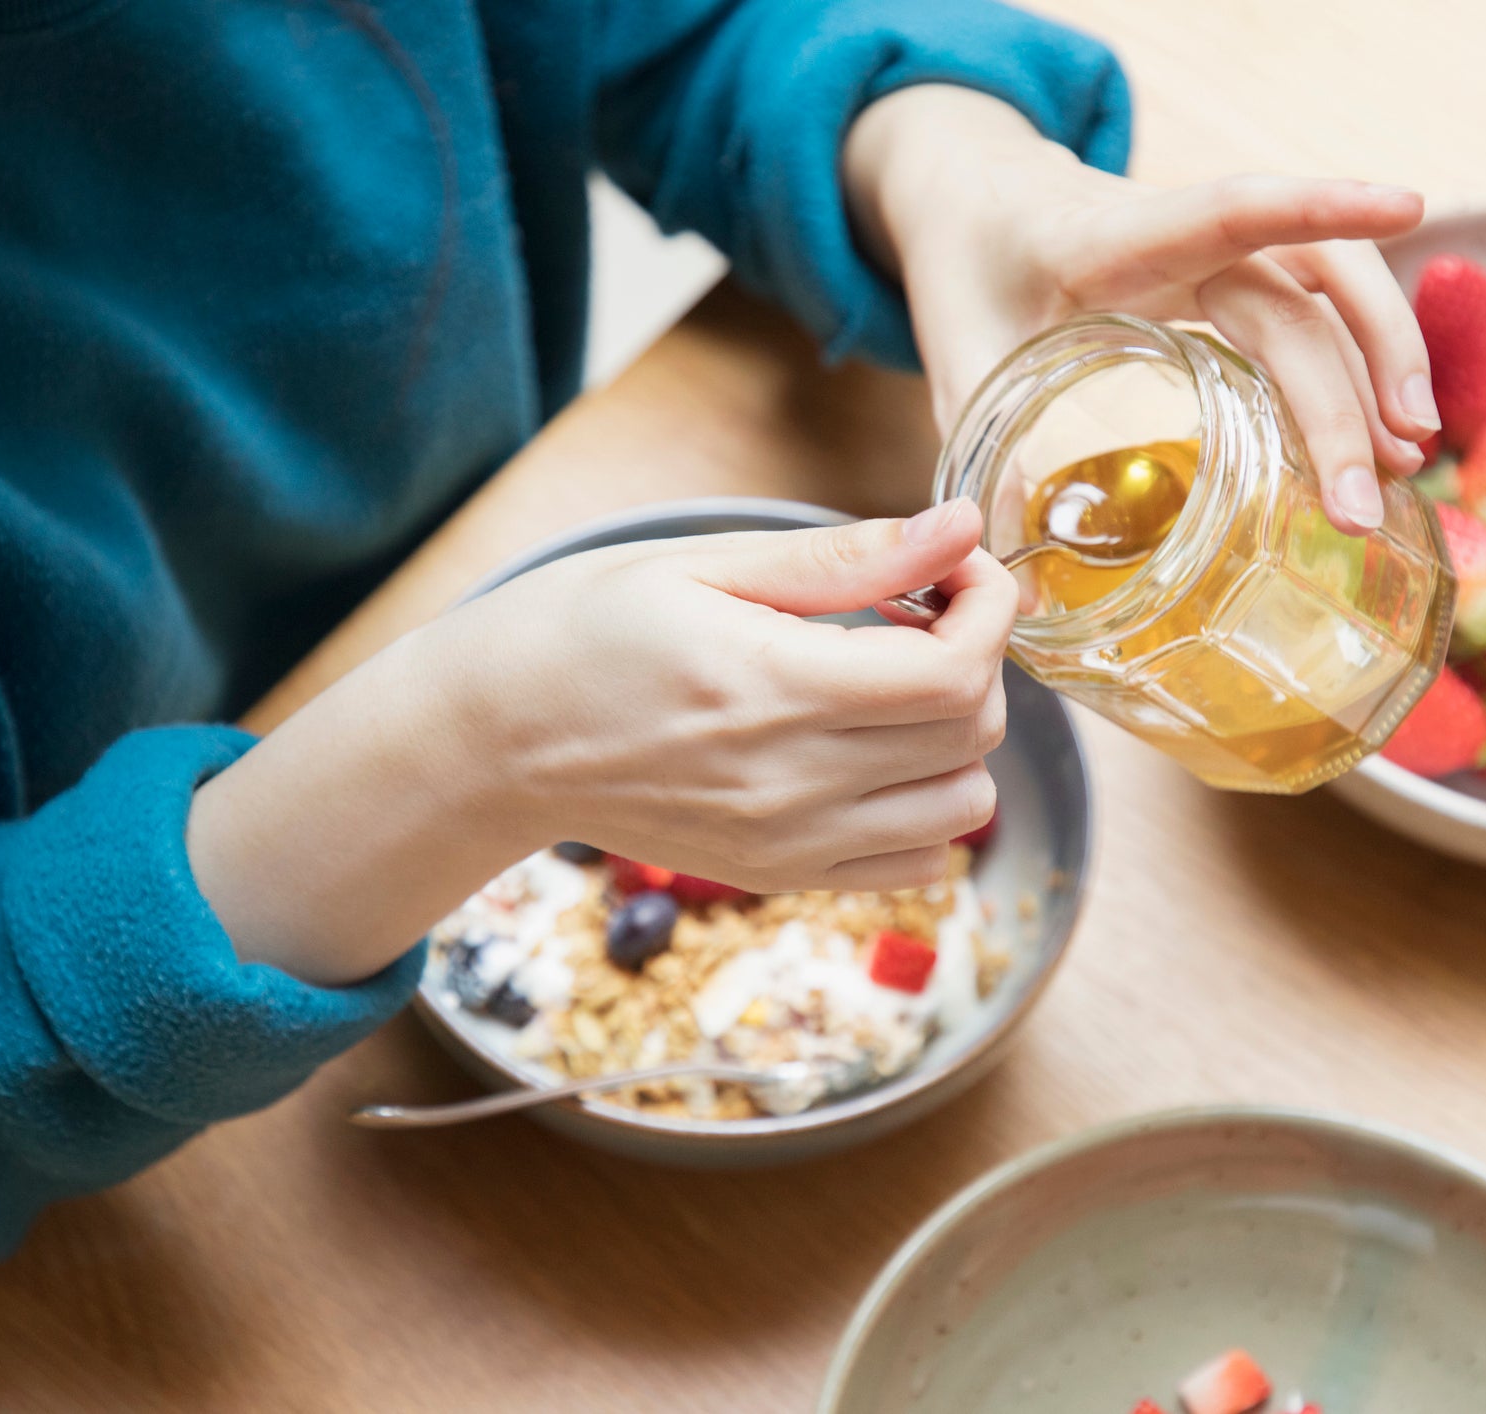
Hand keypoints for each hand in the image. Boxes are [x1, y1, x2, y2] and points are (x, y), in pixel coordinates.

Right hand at [188, 503, 1011, 984]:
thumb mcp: (704, 564)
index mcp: (768, 686)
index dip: (989, 608)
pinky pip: (916, 864)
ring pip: (962, 807)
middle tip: (919, 612)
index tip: (960, 567)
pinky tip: (873, 752)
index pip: (954, 673)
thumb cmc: (585, 630)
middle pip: (970, 735)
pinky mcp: (781, 876)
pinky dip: (927, 807)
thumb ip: (844, 558)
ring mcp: (787, 843)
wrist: (495, 740)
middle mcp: (787, 782)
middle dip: (977, 658)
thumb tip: (959, 527)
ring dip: (958, 737)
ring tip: (893, 684)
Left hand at [844, 86, 1439, 534]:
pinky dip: (1348, 373)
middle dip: (1343, 396)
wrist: (976, 202)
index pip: (1227, 210)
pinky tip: (1374, 442)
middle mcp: (1179, 234)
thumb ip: (982, 457)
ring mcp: (1211, 252)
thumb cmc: (967, 272)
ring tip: (1408, 466)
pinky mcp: (1226, 277)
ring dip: (1376, 373)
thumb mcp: (955, 359)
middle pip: (1294, 294)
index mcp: (1106, 238)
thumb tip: (1017, 591)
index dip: (1315, 205)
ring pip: (1323, 294)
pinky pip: (1307, 313)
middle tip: (1365, 505)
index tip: (1407, 206)